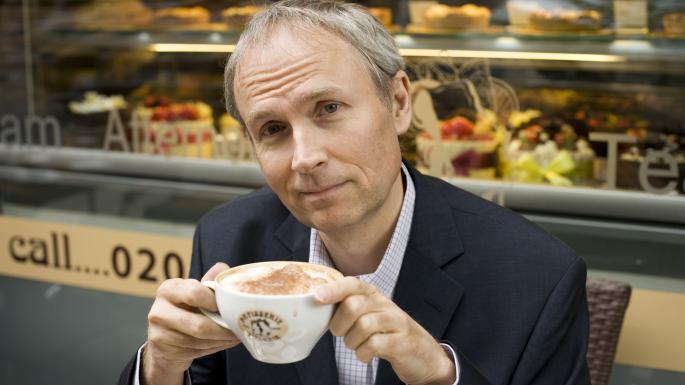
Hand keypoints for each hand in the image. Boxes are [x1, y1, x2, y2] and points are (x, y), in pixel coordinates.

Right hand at [143, 263, 240, 384]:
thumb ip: (210, 281)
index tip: (230, 306)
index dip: (215, 302)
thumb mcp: (195, 291)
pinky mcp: (164, 350)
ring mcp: (159, 333)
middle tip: (239, 327)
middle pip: (199, 325)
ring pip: (200, 341)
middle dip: (223, 329)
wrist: (164, 337)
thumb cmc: (186, 308)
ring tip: (235, 335)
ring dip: (222, 340)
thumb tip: (223, 268)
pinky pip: (197, 351)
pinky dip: (214, 347)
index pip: (195, 294)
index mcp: (169, 289)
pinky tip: (222, 342)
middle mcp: (159, 310)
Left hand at [315, 277, 455, 384]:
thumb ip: (349, 308)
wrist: (424, 355)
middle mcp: (385, 305)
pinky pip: (375, 345)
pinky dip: (363, 353)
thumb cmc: (388, 334)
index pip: (353, 284)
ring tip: (355, 346)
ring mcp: (396, 322)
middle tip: (340, 334)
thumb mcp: (370, 315)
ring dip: (351, 341)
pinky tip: (365, 355)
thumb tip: (317, 305)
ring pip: (363, 326)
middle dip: (339, 324)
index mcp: (374, 295)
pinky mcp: (402, 342)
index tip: (316, 297)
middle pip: (353, 306)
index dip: (333, 289)